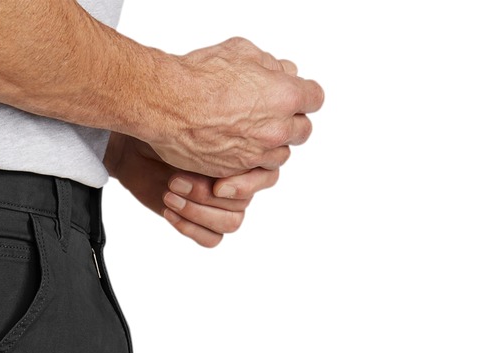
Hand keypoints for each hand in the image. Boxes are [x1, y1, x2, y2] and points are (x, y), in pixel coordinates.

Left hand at [105, 133, 276, 248]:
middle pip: (242, 204)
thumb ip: (218, 130)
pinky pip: (212, 239)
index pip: (268, 177)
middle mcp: (239, 181)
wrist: (138, 148)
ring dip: (197, 213)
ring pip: (230, 223)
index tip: (217, 185)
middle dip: (204, 195)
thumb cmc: (166, 126)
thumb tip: (243, 126)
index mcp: (246, 156)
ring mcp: (222, 205)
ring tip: (169, 196)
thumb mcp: (191, 123)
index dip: (245, 185)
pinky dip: (190, 229)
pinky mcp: (203, 223)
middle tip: (173, 181)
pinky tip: (169, 211)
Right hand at [145, 37, 323, 177]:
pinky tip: (234, 147)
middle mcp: (275, 130)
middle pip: (302, 131)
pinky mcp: (234, 172)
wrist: (167, 105)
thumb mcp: (241, 52)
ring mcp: (255, 155)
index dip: (305, 95)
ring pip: (279, 156)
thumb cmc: (199, 77)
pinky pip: (252, 172)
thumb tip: (281, 71)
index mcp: (285, 96)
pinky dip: (248, 163)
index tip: (297, 95)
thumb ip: (268, 65)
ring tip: (252, 134)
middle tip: (274, 115)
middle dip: (291, 122)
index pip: (314, 98)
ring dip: (271, 145)